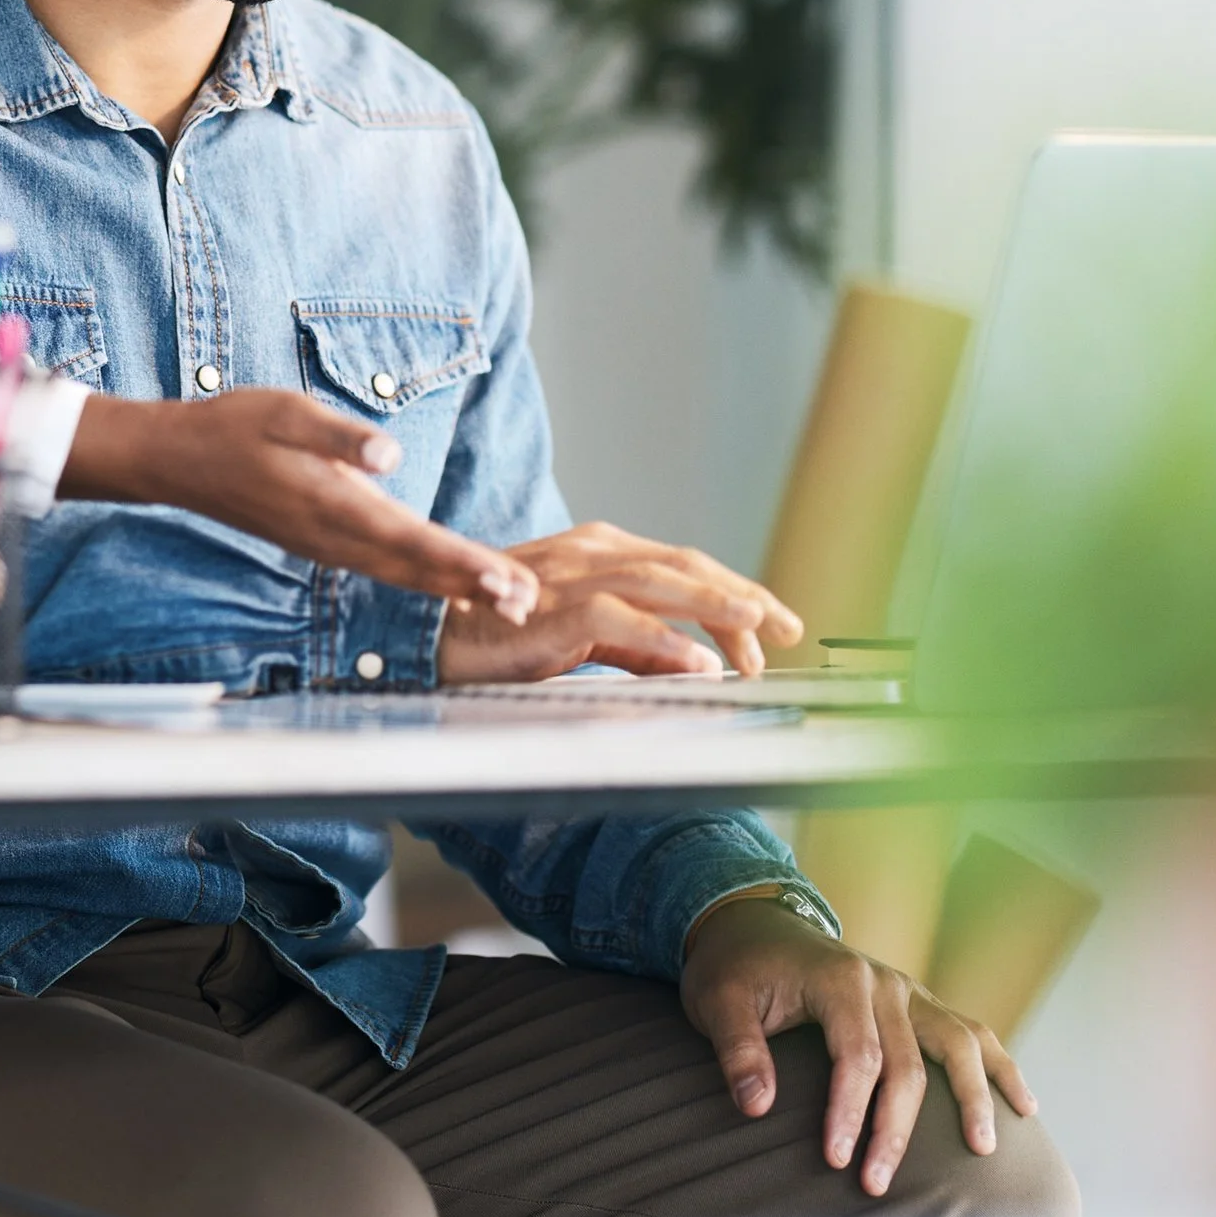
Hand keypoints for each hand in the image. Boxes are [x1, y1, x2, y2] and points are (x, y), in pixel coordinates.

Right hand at [61, 391, 538, 622]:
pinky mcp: (324, 542)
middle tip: (526, 603)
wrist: (178, 460)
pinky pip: (385, 568)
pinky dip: (424, 579)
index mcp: (331, 504)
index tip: (504, 580)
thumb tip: (389, 456)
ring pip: (403, 574)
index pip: (410, 539)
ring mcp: (328, 545)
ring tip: (507, 600)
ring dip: (455, 587)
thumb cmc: (233, 427)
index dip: (460, 562)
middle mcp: (334, 536)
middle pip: (416, 568)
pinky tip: (451, 584)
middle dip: (473, 585)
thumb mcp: (283, 411)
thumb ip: (338, 434)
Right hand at [436, 522, 800, 682]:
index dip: (733, 592)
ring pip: (660, 581)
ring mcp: (572, 576)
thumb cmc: (498, 631)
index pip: (683, 565)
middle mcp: (592, 552)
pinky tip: (699, 664)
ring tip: (760, 628)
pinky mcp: (552, 610)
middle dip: (742, 595)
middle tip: (787, 628)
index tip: (772, 626)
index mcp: (600, 552)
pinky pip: (619, 622)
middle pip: (684, 565)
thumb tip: (698, 660)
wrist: (427, 634)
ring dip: (716, 605)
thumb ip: (636, 645)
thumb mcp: (581, 635)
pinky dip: (663, 641)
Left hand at [680, 895, 1036, 1194]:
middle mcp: (883, 982)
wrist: (753, 923)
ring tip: (983, 1148)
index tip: (835, 1160)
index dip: (849, 1112)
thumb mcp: (717, 1000)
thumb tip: (757, 1107)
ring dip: (973, 1096)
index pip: (857, 1056)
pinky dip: (999, 1066)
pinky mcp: (917, 1003)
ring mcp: (907, 990)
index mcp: (838, 979)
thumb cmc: (734, 968)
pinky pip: (969, 1032)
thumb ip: (737, 1049)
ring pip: (957, 1043)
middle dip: (896, 1129)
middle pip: (908, 1064)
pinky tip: (1023, 1106)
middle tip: (877, 1185)